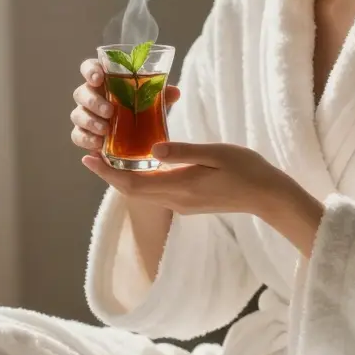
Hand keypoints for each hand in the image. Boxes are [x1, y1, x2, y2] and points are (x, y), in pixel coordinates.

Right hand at [70, 58, 179, 151]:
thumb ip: (161, 96)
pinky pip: (77, 135)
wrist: (137, 135)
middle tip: (110, 111)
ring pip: (77, 114)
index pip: (89, 68)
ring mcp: (85, 115)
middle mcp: (91, 95)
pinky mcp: (83, 134)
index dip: (90, 71)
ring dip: (90, 121)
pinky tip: (98, 144)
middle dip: (93, 101)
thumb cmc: (141, 110)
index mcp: (104, 80)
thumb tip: (175, 92)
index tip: (99, 78)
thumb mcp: (154, 103)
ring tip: (106, 130)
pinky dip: (86, 139)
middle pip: (81, 93)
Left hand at [81, 142, 286, 214]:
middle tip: (92, 153)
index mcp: (180, 186)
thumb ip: (182, 152)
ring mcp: (182, 205)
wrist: (267, 196)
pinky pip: (156, 193)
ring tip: (109, 157)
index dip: (107, 173)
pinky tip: (140, 164)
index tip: (88, 158)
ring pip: (143, 193)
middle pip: (132, 191)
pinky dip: (141, 180)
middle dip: (109, 174)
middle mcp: (176, 200)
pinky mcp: (187, 204)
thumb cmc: (246, 170)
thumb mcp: (215, 153)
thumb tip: (152, 149)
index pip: (132, 183)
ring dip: (124, 178)